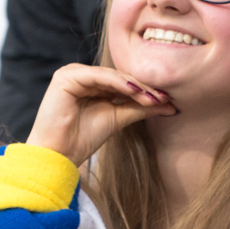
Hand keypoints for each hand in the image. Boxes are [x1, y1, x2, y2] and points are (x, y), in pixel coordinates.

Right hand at [25, 64, 177, 166]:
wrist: (59, 155)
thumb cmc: (83, 139)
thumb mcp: (118, 119)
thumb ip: (140, 108)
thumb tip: (171, 105)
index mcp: (91, 84)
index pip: (123, 82)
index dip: (145, 90)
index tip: (168, 99)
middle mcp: (82, 75)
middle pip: (119, 78)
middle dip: (143, 88)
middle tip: (165, 97)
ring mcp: (72, 74)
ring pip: (111, 76)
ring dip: (134, 86)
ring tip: (154, 96)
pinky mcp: (65, 77)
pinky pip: (98, 77)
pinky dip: (118, 83)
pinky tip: (135, 91)